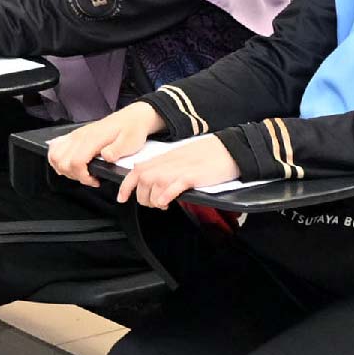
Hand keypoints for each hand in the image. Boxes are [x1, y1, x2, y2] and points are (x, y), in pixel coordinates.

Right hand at [39, 104, 161, 185]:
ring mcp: (76, 135)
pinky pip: (55, 147)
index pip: (76, 162)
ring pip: (54, 155)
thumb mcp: (130, 142)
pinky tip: (68, 164)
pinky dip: (57, 159)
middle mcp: (80, 136)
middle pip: (62, 161)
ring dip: (63, 168)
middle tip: (88, 178)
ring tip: (79, 173)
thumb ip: (117, 150)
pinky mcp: (75, 135)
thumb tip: (106, 157)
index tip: (94, 180)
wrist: (133, 118)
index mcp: (93, 139)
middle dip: (73, 175)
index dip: (82, 177)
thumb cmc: (132, 130)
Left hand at [117, 139, 242, 208]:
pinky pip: (173, 185)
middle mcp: (169, 162)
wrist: (231, 149)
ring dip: (152, 198)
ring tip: (161, 205)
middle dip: (140, 196)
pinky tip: (165, 203)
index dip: (126, 185)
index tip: (121, 197)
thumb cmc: (210, 156)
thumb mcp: (183, 159)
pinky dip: (165, 195)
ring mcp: (180, 168)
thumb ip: (168, 168)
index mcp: (166, 158)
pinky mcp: (193, 175)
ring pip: (153, 183)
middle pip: (142, 178)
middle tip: (152, 204)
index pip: (137, 170)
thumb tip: (155, 184)